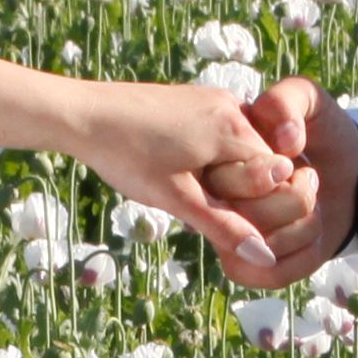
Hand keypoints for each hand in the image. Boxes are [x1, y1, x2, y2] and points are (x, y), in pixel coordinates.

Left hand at [65, 77, 296, 265]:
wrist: (81, 114)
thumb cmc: (127, 156)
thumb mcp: (177, 199)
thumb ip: (224, 227)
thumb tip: (265, 259)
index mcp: (235, 128)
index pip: (275, 176)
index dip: (250, 203)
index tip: (214, 211)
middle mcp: (231, 105)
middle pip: (258, 161)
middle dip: (233, 188)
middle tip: (188, 199)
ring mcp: (212, 98)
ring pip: (236, 148)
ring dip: (218, 173)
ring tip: (175, 181)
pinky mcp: (194, 97)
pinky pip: (218, 132)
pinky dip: (206, 155)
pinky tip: (172, 164)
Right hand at [212, 79, 357, 290]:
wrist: (354, 170)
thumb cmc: (322, 133)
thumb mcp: (308, 98)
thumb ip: (287, 100)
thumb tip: (284, 142)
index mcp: (219, 159)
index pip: (230, 180)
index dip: (271, 177)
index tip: (294, 162)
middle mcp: (217, 200)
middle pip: (248, 218)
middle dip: (296, 201)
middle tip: (307, 180)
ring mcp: (231, 238)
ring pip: (262, 250)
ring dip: (305, 228)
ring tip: (313, 208)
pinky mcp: (252, 267)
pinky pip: (271, 274)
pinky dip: (305, 257)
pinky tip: (313, 237)